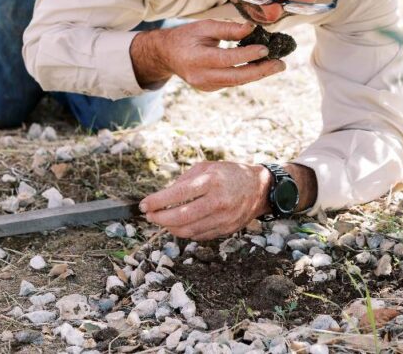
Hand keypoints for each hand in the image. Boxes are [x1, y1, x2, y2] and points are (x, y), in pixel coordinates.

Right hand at [131, 20, 284, 91]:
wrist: (167, 55)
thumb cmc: (186, 36)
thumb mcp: (204, 26)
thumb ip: (227, 28)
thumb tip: (252, 28)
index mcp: (196, 58)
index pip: (226, 58)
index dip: (246, 55)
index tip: (266, 49)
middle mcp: (200, 76)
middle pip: (235, 77)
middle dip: (260, 71)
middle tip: (281, 64)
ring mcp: (205, 85)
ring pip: (236, 82)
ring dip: (257, 74)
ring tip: (277, 65)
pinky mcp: (210, 89)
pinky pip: (232, 82)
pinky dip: (247, 74)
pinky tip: (260, 66)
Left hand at [139, 161, 269, 239]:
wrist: (259, 188)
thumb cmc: (229, 174)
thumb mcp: (207, 167)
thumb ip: (184, 180)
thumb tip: (162, 196)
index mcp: (211, 181)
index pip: (178, 194)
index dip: (157, 201)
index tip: (144, 205)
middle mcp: (218, 201)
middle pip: (181, 217)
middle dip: (160, 218)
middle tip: (149, 215)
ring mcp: (223, 218)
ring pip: (188, 230)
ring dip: (169, 228)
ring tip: (161, 220)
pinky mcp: (226, 230)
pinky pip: (198, 236)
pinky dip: (184, 232)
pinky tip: (178, 224)